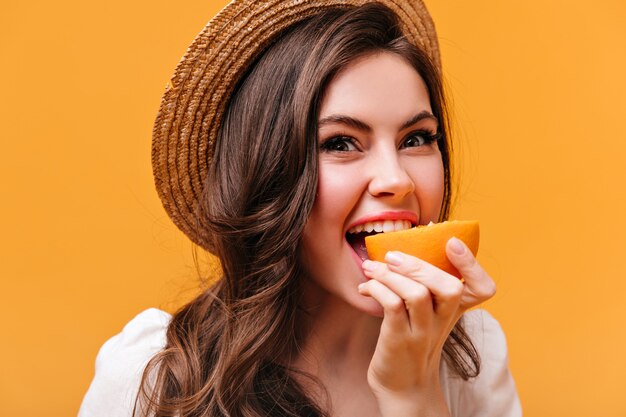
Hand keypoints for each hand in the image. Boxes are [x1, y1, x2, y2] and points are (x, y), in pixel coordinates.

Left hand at [358, 237, 495, 415]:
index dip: (472, 264)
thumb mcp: (427, 314)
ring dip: (390, 274)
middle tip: (391, 256)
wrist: (402, 387)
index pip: (483, 288)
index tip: (452, 243)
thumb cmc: (411, 341)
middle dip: (419, 264)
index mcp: (453, 311)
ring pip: (417, 294)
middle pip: (450, 287)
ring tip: (371, 268)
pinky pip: (392, 306)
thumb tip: (399, 249)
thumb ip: (425, 287)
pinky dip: (377, 289)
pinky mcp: (400, 340)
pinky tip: (366, 288)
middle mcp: (443, 321)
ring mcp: (423, 332)